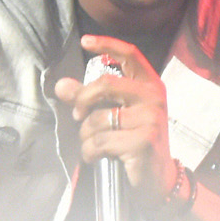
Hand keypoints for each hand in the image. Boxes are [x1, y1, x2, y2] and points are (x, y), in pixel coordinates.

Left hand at [53, 35, 179, 209]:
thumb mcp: (116, 115)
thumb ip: (90, 98)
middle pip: (105, 83)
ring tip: (93, 145)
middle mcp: (154, 97)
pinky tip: (96, 157)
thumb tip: (61, 85)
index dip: (107, 44)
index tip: (84, 41)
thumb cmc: (135, 142)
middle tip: (77, 116)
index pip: (130, 55)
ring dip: (86, 135)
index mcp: (149, 86)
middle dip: (82, 100)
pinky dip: (90, 152)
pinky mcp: (144, 140)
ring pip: (98, 118)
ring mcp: (151, 119)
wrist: (158, 179)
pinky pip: (100, 141)